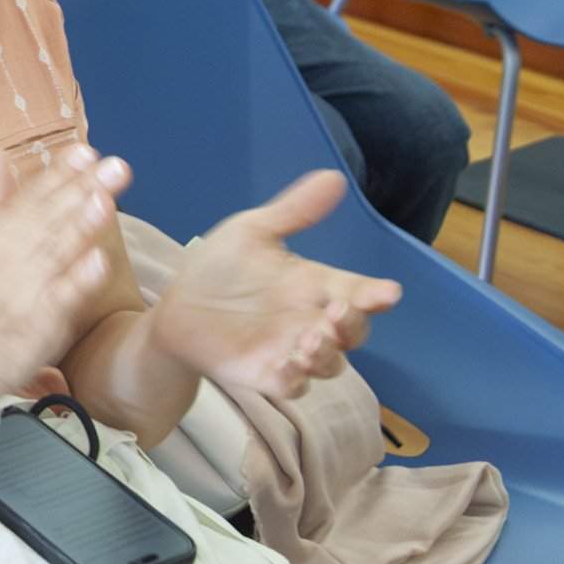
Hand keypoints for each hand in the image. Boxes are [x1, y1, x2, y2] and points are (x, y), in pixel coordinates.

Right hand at [0, 146, 130, 402]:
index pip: (33, 196)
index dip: (60, 173)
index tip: (86, 150)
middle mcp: (9, 253)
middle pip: (50, 217)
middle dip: (82, 189)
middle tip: (115, 165)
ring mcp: (25, 286)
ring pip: (56, 251)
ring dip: (80, 224)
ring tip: (106, 199)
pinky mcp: (38, 319)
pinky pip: (61, 296)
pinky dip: (78, 278)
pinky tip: (100, 260)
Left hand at [151, 171, 400, 398]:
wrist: (176, 304)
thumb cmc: (221, 268)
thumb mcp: (253, 232)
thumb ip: (294, 211)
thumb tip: (334, 176)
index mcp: (316, 286)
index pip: (358, 292)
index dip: (376, 294)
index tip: (387, 292)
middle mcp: (312, 321)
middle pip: (353, 332)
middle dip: (352, 325)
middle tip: (337, 313)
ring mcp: (292, 351)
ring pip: (328, 364)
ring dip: (325, 355)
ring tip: (309, 341)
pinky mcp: (266, 375)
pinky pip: (291, 387)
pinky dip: (294, 381)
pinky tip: (286, 368)